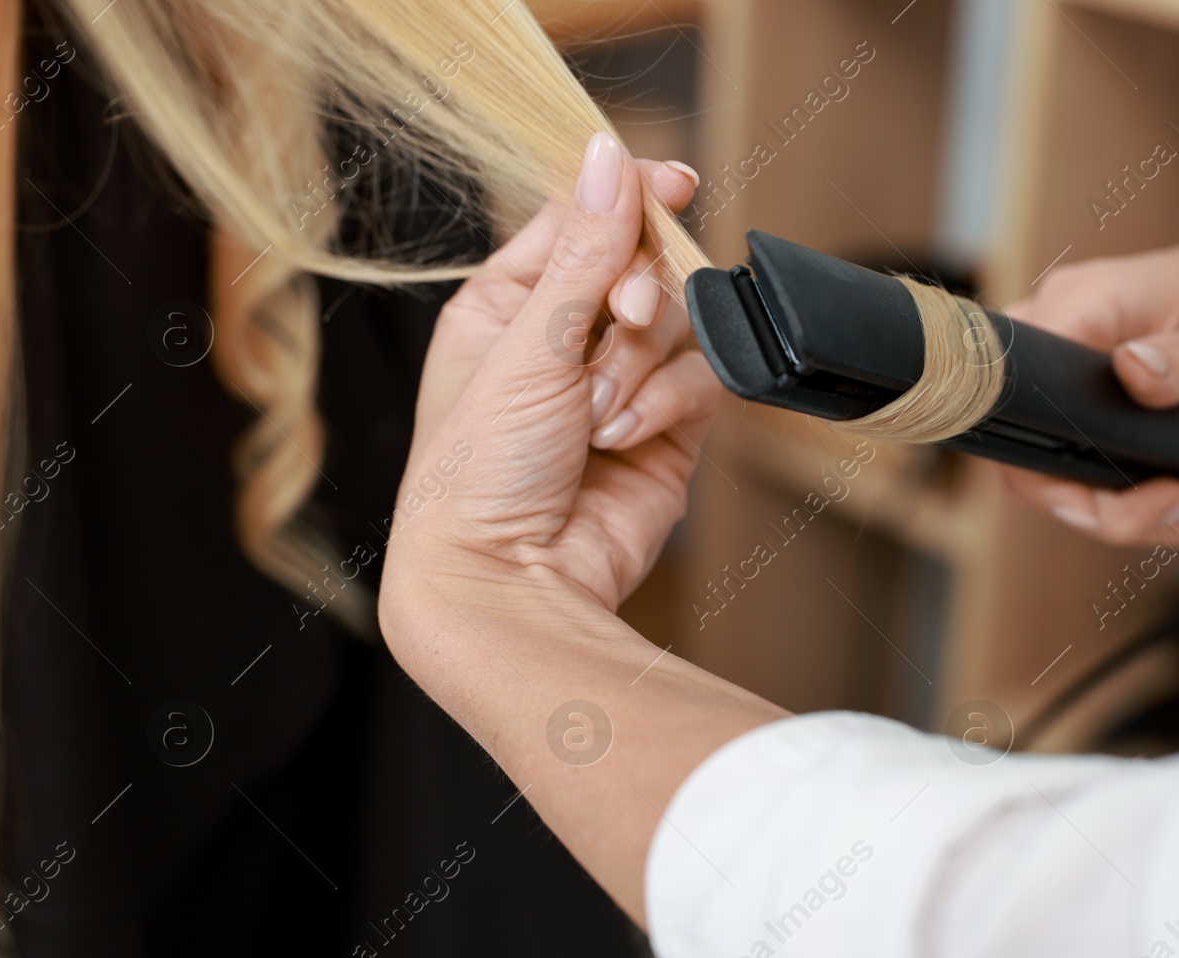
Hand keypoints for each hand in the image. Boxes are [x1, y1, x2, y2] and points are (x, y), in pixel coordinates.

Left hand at [381, 133, 717, 621]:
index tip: (675, 182)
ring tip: (599, 417)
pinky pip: (697, 383)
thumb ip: (584, 252)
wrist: (512, 581)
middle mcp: (564, 341)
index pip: (581, 220)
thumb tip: (609, 154)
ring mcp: (619, 386)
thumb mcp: (529, 345)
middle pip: (642, 267)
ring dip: (643, 366)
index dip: (628, 197)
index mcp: (509, 305)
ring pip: (678, 326)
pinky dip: (667, 405)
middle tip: (624, 319)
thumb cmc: (481, 470)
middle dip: (637, 299)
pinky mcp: (665, 430)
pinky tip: (626, 439)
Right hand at [1002, 221, 1178, 546]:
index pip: (1020, 409)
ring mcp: (1059, 385)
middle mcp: (1050, 346)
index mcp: (1073, 311)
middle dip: (1122, 511)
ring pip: (1068, 488)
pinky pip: (1091, 481)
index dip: (1067, 477)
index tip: (1155, 491)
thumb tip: (1132, 369)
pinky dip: (1150, 505)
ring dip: (1149, 515)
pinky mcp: (1080, 415)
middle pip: (1037, 470)